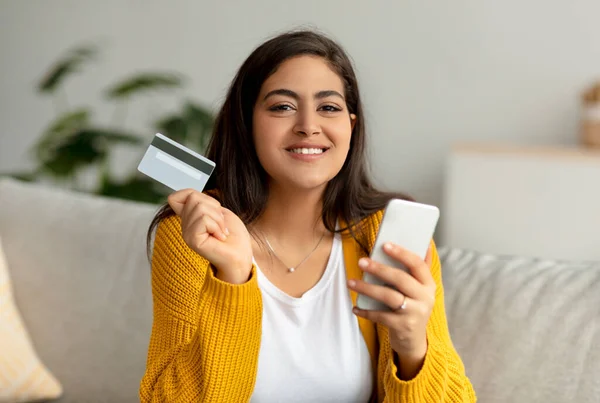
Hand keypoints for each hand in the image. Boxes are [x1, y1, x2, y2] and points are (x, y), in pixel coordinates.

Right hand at [168, 189, 252, 283]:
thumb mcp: (218, 210)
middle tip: (220, 224)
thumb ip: (202, 201)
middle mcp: (184, 225)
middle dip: (214, 207)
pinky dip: (217, 226)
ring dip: (218, 218)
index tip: (212, 209)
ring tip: (221, 232)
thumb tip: (189, 194)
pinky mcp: (192, 240)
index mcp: (189, 217)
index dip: (193, 194)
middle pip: (193, 197)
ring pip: (200, 208)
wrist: (241, 254)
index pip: (175, 196)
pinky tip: (219, 237)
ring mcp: (187, 233)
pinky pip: (204, 220)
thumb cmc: (233, 234)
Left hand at [348, 242, 435, 374]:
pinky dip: (366, 311)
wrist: (414, 341)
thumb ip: (420, 268)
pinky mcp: (403, 327)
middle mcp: (425, 298)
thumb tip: (425, 242)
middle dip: (379, 269)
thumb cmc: (412, 307)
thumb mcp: (420, 289)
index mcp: (428, 284)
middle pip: (401, 279)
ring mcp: (415, 313)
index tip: (385, 244)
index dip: (402, 253)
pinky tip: (355, 308)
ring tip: (351, 282)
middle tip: (361, 261)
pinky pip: (381, 316)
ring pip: (389, 296)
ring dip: (368, 288)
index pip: (418, 264)